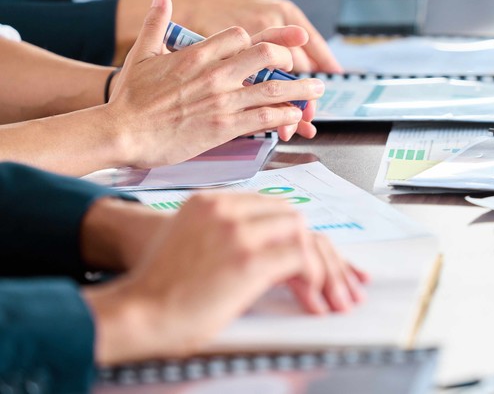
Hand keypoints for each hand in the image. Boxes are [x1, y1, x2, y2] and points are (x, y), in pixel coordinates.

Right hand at [83, 193, 367, 363]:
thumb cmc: (158, 291)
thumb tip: (271, 257)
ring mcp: (238, 229)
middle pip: (294, 218)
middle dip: (320, 252)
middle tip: (338, 282)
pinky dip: (314, 277)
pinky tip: (314, 297)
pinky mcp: (247, 256)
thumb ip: (226, 238)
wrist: (133, 312)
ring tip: (333, 297)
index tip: (320, 260)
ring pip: (303, 234)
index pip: (275, 209)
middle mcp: (226, 208)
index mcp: (211, 202)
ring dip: (324, 268)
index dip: (301, 236)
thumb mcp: (191, 246)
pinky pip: (300, 257)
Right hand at [107, 0, 324, 167]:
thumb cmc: (130, 97)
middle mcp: (216, 74)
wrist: (122, 131)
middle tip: (300, 68)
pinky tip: (296, 117)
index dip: (262, 41)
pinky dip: (285, 116)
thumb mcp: (142, 54)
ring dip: (301, 90)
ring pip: (274, 90)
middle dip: (289, 61)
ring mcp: (223, 101)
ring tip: (317, 90)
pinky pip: (265, 118)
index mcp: (199, 54)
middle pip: (267, 56)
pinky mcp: (224, 127)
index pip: (242, 36)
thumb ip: (155, 24)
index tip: (274, 48)